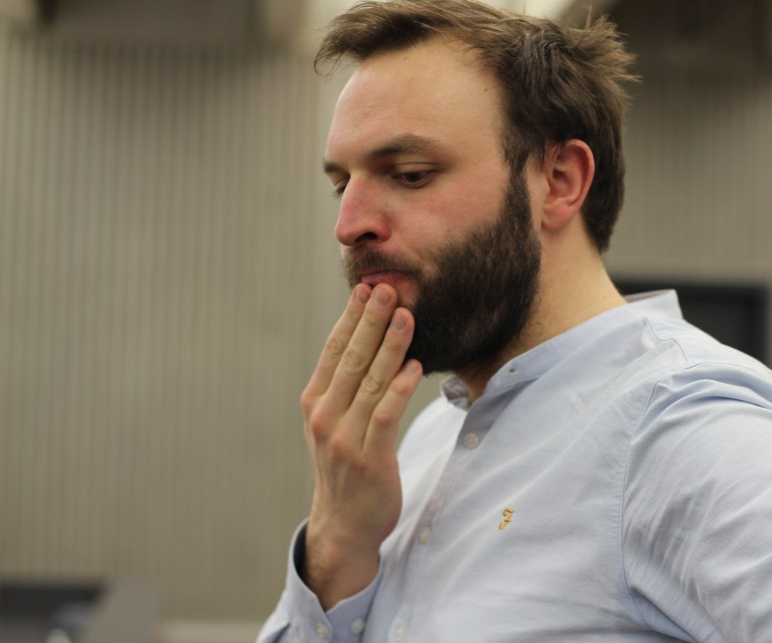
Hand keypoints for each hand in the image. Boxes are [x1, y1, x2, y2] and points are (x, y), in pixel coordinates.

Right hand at [300, 283, 421, 607]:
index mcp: (315, 401)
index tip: (366, 288)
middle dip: (371, 321)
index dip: (350, 317)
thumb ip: (348, 385)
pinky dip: (399, 389)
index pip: (334, 350)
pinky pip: (385, 416)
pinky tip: (414, 367)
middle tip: (388, 288)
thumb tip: (372, 338)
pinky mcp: (369, 458)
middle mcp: (325, 416)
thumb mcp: (336, 421)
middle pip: (351, 359)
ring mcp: (344, 437)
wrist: (344, 524)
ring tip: (407, 316)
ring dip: (390, 346)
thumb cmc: (347, 465)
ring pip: (370, 382)